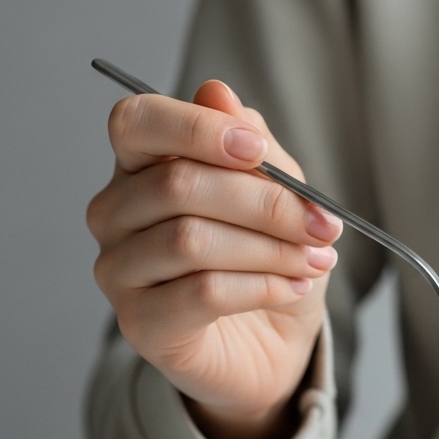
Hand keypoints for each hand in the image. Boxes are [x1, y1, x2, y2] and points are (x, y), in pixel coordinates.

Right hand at [87, 80, 341, 438]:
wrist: (272, 346)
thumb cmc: (267, 260)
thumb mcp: (280, 196)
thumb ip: (254, 148)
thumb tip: (219, 93)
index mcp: (140, 167)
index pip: (137, 122)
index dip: (196, 129)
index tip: (258, 151)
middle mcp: (115, 214)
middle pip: (178, 185)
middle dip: (266, 204)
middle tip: (322, 225)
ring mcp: (119, 270)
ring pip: (191, 240)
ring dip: (272, 250)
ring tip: (316, 260)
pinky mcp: (141, 325)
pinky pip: (203, 293)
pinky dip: (263, 287)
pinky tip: (293, 288)